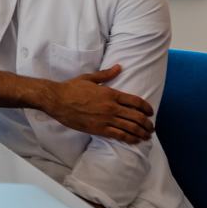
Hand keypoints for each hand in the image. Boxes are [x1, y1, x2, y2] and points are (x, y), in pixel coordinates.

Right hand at [40, 65, 154, 142]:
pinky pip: (119, 135)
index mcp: (110, 93)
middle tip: (151, 127)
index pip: (136, 101)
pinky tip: (135, 140)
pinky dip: (130, 139)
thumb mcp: (89, 78)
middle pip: (137, 117)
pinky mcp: (99, 129)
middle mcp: (111, 107)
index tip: (150, 112)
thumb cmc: (71, 88)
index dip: (146, 108)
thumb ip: (106, 74)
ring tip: (146, 135)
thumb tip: (119, 67)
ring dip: (142, 133)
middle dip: (147, 123)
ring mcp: (105, 119)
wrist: (56, 100)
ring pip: (131, 128)